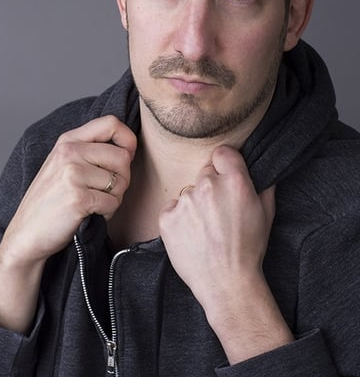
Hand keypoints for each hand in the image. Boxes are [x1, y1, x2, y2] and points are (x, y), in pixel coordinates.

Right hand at [0, 115, 135, 333]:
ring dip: (114, 198)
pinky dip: (107, 213)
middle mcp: (70, 152)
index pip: (111, 123)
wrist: (26, 234)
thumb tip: (128, 149)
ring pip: (121, 182)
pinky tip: (90, 215)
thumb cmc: (51, 200)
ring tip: (94, 204)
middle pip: (122, 157)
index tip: (126, 157)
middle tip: (106, 191)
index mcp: (68, 140)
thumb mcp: (63, 164)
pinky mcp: (78, 198)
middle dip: (123, 178)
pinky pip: (113, 203)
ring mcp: (73, 174)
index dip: (128, 140)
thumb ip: (90, 150)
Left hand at [159, 145, 291, 362]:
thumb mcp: (266, 213)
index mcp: (235, 181)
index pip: (222, 152)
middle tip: (217, 210)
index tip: (225, 175)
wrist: (226, 283)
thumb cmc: (249, 249)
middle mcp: (208, 186)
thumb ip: (263, 184)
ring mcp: (185, 201)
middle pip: (204, 172)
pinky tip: (191, 234)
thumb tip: (260, 166)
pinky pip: (172, 208)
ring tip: (205, 228)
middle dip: (211, 186)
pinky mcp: (167, 217)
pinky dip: (179, 218)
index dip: (225, 164)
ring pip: (188, 191)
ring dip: (194, 203)